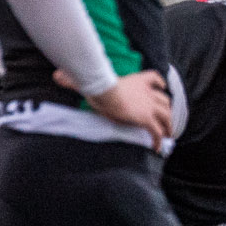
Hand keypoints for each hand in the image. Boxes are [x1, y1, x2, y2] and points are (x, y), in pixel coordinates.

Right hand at [57, 67, 172, 145]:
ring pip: (167, 116)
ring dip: (169, 125)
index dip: (159, 84)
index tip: (162, 87)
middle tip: (167, 119)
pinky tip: (157, 148)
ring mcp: (149, 106)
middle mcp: (147, 93)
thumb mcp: (90, 81)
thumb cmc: (97, 85)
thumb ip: (75, 80)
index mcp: (137, 80)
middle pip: (165, 100)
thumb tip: (56, 76)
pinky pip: (157, 132)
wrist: (106, 91)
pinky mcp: (147, 119)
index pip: (155, 78)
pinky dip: (160, 140)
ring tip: (168, 134)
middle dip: (168, 109)